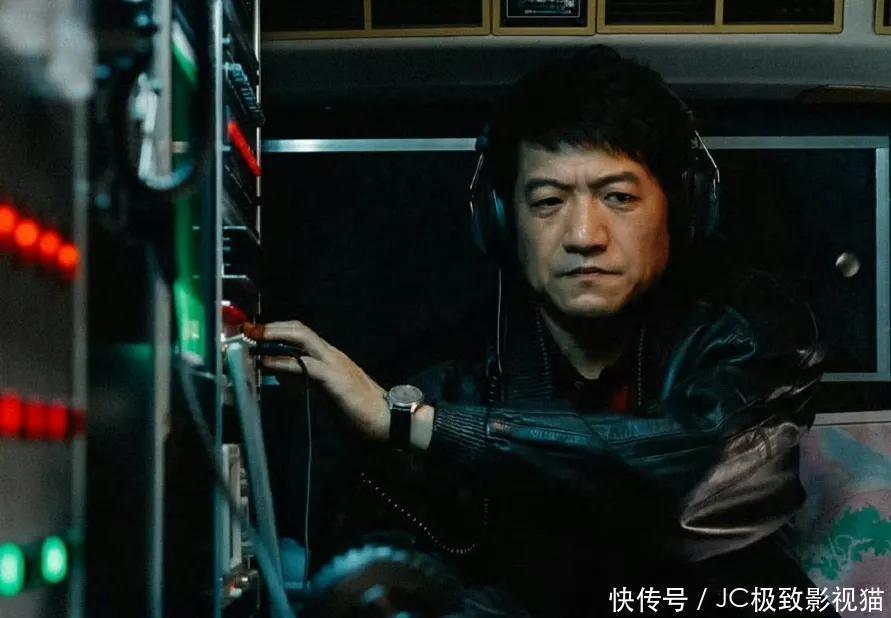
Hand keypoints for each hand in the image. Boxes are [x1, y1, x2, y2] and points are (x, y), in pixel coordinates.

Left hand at [243, 321, 389, 440]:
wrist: (387, 419)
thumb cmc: (360, 410)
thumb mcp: (327, 392)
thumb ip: (308, 381)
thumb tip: (283, 374)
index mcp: (331, 357)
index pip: (303, 334)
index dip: (279, 330)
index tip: (258, 332)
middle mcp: (332, 354)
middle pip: (300, 329)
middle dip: (273, 327)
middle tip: (250, 330)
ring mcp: (334, 363)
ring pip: (302, 338)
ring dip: (274, 336)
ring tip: (253, 340)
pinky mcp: (334, 377)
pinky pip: (304, 364)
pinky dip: (282, 362)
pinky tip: (267, 364)